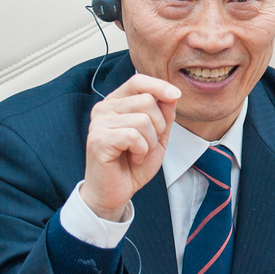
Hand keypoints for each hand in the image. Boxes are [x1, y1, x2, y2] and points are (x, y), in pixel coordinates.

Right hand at [81, 74, 180, 221]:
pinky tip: (134, 158)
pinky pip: (133, 136)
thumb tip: (172, 93)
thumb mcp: (157, 136)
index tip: (175, 96)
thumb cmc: (133, 164)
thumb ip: (164, 114)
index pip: (138, 81)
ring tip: (140, 154)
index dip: (159, 85)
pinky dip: (141, 151)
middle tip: (148, 144)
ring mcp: (99, 123)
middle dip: (159, 126)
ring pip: (143, 119)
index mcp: (116, 102)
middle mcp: (104, 108)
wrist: (115, 192)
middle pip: (146, 100)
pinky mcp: (98, 139)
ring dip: (150, 142)